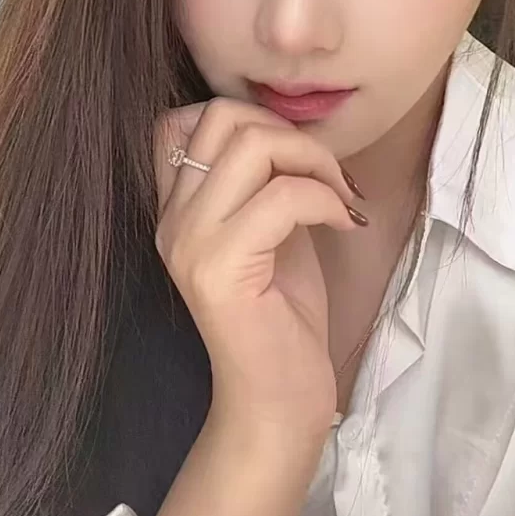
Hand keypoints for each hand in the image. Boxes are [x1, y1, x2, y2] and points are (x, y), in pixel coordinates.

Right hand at [154, 98, 363, 432]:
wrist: (276, 400)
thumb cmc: (280, 314)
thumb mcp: (267, 228)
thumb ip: (262, 180)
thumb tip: (293, 133)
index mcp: (175, 208)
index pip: (180, 118)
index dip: (244, 116)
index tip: (289, 155)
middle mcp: (170, 219)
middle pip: (221, 115)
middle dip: (289, 131)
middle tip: (327, 174)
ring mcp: (189, 242)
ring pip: (252, 144)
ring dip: (313, 160)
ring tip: (338, 196)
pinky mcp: (220, 268)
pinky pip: (283, 196)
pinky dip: (325, 197)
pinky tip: (343, 222)